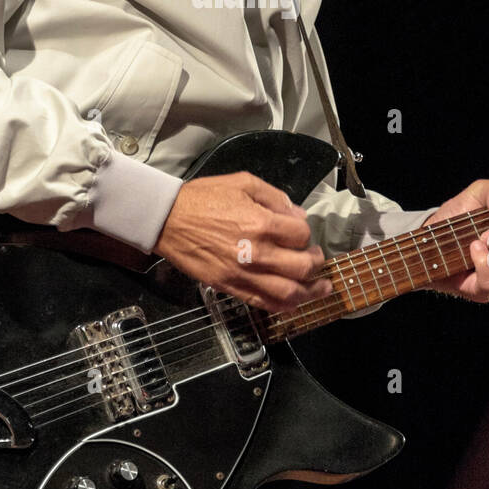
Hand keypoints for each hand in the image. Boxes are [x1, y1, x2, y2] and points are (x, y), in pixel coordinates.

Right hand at [153, 173, 330, 311]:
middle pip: (302, 267)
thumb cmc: (203, 198)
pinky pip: (262, 303)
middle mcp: (257, 252)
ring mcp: (243, 274)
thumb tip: (297, 215)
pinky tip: (294, 303)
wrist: (167, 219)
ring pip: (288, 293)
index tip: (299, 231)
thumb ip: (275, 198)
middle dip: (316, 263)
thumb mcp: (243, 183)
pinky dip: (283, 306)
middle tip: (316, 259)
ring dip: (310, 292)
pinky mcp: (229, 287)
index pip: (301, 233)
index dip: (305, 232)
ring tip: (320, 288)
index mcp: (261, 222)